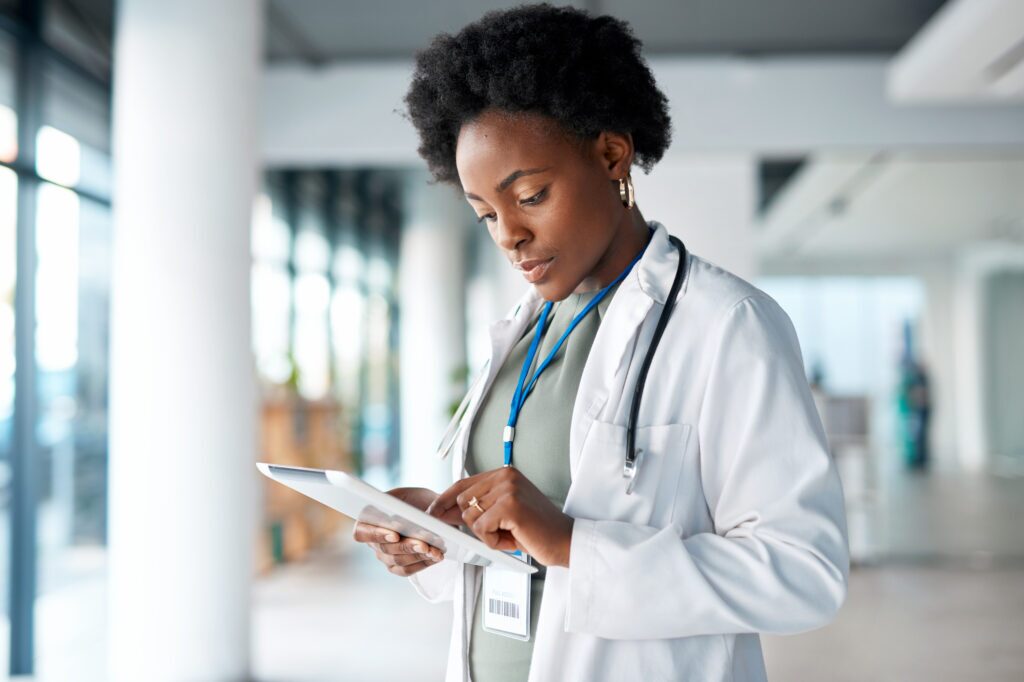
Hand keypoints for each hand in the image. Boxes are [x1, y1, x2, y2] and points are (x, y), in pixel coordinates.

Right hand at [352, 487, 444, 576]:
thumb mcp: (405, 495)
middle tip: (423, 544)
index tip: (394, 535)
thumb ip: (393, 500)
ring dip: (418, 555)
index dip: (376, 535)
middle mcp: (375, 542)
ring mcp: (386, 556)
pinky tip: (436, 556)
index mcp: (369, 522)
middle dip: (406, 546)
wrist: (436, 514)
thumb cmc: (416, 502)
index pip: (361, 532)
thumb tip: (390, 508)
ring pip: (398, 560)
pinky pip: (408, 570)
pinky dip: (424, 562)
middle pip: (385, 549)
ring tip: (434, 550)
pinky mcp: (399, 567)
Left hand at [426, 467, 573, 567]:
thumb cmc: (536, 529)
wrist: (565, 541)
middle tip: (499, 532)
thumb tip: (444, 510)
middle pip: (462, 501)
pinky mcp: (510, 506)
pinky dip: (494, 541)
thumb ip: (478, 505)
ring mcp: (508, 489)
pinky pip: (482, 529)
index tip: (433, 512)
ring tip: (510, 534)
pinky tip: (514, 538)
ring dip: (487, 534)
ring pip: (471, 517)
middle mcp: (506, 475)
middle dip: (473, 523)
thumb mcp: (503, 511)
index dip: (444, 499)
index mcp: (504, 472)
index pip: (462, 483)